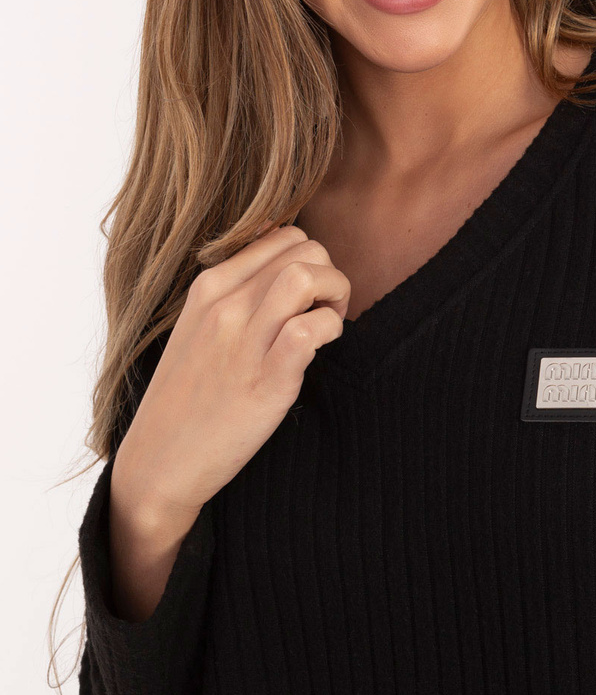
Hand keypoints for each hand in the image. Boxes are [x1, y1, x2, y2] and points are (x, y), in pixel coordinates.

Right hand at [111, 224, 349, 518]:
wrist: (160, 460)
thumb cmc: (188, 396)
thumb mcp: (197, 327)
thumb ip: (235, 290)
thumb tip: (276, 253)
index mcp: (208, 286)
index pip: (281, 235)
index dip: (310, 258)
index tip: (309, 293)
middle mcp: (224, 305)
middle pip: (305, 249)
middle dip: (329, 273)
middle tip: (326, 310)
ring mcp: (243, 341)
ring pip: (307, 276)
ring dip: (335, 294)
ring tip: (329, 323)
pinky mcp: (266, 379)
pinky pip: (310, 328)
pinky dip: (330, 330)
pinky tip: (321, 349)